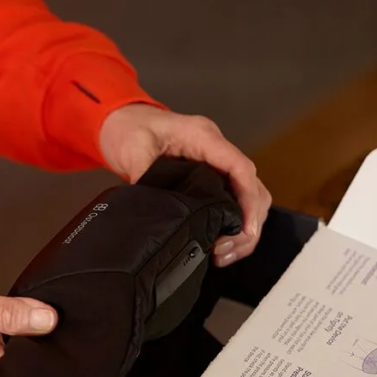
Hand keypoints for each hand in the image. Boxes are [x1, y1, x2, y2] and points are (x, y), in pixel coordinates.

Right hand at [0, 274, 57, 376]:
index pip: (34, 367)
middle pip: (31, 358)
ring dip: (27, 326)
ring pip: (22, 345)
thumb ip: (6, 312)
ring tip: (23, 310)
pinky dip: (13, 323)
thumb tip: (47, 319)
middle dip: (40, 334)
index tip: (55, 321)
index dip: (49, 343)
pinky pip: (9, 337)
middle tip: (39, 309)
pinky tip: (12, 312)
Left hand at [99, 104, 272, 266]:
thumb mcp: (133, 148)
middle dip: (248, 223)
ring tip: (223, 254)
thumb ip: (144, 175)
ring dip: (242, 229)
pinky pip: (232, 202)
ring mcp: (215, 164)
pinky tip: (218, 244)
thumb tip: (154, 209)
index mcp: (204, 137)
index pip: (241, 169)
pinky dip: (231, 225)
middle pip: (253, 188)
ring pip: (247, 198)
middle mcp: (216, 151)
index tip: (244, 230)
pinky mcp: (209, 178)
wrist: (123, 122)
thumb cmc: (130, 128)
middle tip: (225, 250)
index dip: (248, 201)